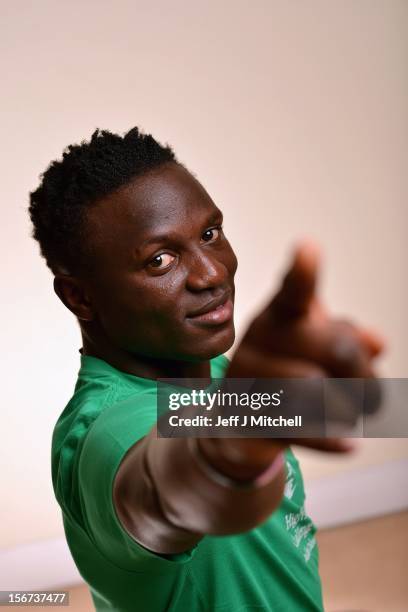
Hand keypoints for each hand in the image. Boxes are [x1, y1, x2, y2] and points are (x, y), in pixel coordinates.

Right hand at [225, 240, 384, 455]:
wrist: (234, 426)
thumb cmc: (282, 376)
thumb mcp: (317, 352)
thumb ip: (348, 339)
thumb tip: (377, 341)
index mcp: (278, 317)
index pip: (293, 292)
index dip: (302, 273)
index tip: (309, 247)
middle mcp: (258, 341)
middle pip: (334, 345)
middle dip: (364, 372)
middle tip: (371, 393)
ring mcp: (246, 380)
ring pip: (315, 388)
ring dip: (347, 406)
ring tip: (349, 414)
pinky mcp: (244, 420)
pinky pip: (299, 428)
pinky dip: (331, 437)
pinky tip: (346, 442)